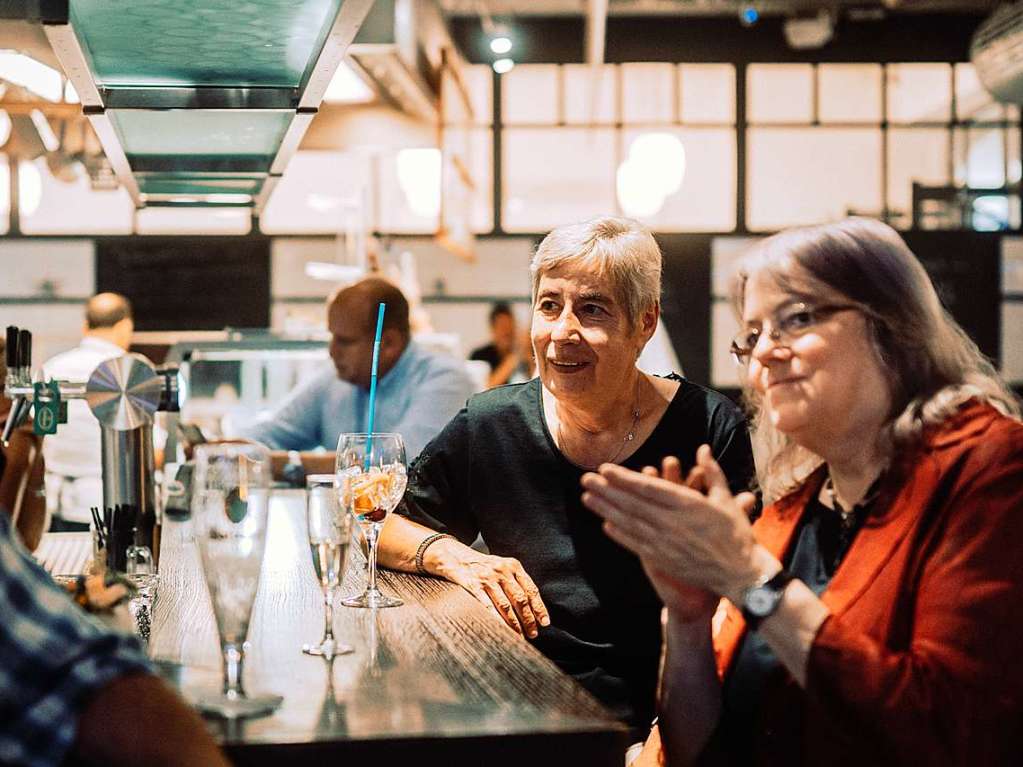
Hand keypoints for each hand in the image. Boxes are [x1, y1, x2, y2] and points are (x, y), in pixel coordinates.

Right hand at [426, 538, 550, 637]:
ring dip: (514, 623)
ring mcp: (487, 578)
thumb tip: (533, 607)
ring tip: (520, 636)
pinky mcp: (473, 586)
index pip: (531, 589)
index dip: (539, 607)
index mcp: (513, 566)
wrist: (457, 557)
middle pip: (520, 599)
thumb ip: (517, 581)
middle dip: (528, 619)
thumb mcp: (503, 567)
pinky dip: (496, 620)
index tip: (544, 622)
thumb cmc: (484, 567)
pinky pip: (487, 607)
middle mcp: (502, 571)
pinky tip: (502, 630)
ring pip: (505, 606)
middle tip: (533, 633)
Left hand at [582, 445, 773, 604]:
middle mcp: (673, 523)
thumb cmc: (735, 534)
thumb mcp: (726, 499)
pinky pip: (636, 545)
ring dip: (607, 510)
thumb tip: (702, 449)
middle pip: (633, 504)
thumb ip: (712, 473)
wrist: (741, 574)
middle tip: (585, 478)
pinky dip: (620, 535)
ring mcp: (666, 543)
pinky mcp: (664, 559)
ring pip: (630, 523)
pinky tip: (605, 525)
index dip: (624, 478)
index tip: (605, 469)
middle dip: (607, 490)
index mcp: (688, 504)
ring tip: (587, 498)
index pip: (649, 488)